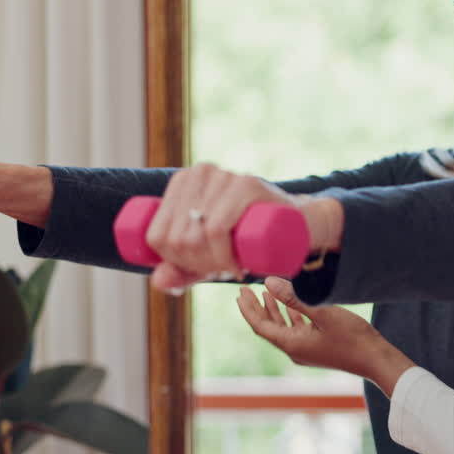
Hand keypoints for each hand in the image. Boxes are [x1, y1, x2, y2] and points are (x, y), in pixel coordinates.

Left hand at [146, 162, 294, 290]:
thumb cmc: (247, 236)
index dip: (176, 263)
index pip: (158, 236)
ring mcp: (224, 176)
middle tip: (224, 270)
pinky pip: (216, 228)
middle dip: (199, 266)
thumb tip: (158, 281)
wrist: (295, 223)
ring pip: (197, 235)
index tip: (203, 268)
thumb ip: (180, 268)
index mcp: (182, 183)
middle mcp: (200, 172)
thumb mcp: (210, 252)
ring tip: (233, 269)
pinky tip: (237, 266)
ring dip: (213, 265)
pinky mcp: (248, 184)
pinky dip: (222, 255)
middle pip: (178, 238)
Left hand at [236, 277, 415, 394]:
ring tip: (265, 292)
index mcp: (292, 344)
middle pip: (267, 328)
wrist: (375, 360)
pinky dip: (289, 316)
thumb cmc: (352, 337)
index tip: (240, 292)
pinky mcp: (316, 348)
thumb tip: (269, 283)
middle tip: (245, 289)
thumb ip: (294, 298)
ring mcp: (305, 350)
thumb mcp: (323, 312)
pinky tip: (291, 306)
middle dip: (256, 308)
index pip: (260, 326)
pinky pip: (295, 331)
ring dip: (272, 311)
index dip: (248, 309)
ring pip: (281, 329)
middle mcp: (294, 350)